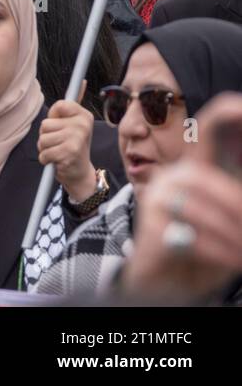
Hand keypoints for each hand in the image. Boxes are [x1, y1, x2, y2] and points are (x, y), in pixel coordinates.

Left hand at [38, 88, 96, 202]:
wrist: (80, 174)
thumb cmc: (72, 146)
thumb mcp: (73, 124)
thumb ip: (71, 106)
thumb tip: (82, 81)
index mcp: (83, 115)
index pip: (58, 105)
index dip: (54, 118)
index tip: (61, 126)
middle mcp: (82, 124)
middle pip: (45, 124)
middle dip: (46, 136)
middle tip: (60, 143)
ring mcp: (76, 138)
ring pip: (42, 138)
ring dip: (45, 148)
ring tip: (59, 152)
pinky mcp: (69, 152)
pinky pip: (43, 153)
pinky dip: (46, 159)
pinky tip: (57, 161)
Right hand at [121, 93, 241, 302]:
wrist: (168, 280)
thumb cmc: (206, 247)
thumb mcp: (230, 219)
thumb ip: (235, 196)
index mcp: (197, 168)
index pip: (206, 128)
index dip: (225, 112)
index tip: (241, 105)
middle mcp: (173, 176)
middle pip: (208, 179)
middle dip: (237, 206)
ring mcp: (158, 199)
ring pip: (202, 208)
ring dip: (233, 235)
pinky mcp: (151, 226)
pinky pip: (192, 234)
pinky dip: (220, 252)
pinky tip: (233, 260)